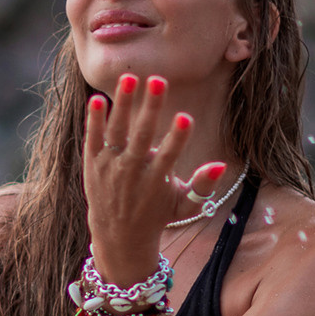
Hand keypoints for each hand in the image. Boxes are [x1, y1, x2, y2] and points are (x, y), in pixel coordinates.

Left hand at [83, 74, 228, 284]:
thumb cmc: (157, 215)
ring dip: (122, 104)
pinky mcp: (93, 165)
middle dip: (151, 109)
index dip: (177, 138)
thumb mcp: (184, 206)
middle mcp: (132, 173)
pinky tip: (97, 98)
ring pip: (116, 131)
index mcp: (156, 181)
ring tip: (129, 78)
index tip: (185, 117)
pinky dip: (94, 120)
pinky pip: (93, 139)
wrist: (119, 238)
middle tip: (158, 80)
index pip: (169, 156)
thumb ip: (202, 187)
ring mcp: (110, 168)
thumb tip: (221, 165)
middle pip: (142, 136)